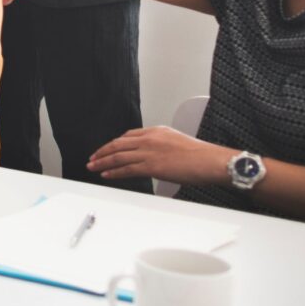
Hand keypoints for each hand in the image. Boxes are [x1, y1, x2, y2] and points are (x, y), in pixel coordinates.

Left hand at [87, 126, 234, 186]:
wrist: (210, 161)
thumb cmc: (202, 155)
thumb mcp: (179, 142)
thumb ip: (164, 146)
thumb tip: (157, 156)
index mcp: (157, 131)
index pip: (129, 135)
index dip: (115, 143)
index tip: (108, 148)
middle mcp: (150, 139)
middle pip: (118, 144)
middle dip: (103, 151)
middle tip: (93, 157)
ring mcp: (149, 152)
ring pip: (118, 156)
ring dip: (102, 162)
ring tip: (93, 166)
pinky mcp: (151, 166)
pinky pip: (126, 169)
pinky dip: (113, 172)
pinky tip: (106, 174)